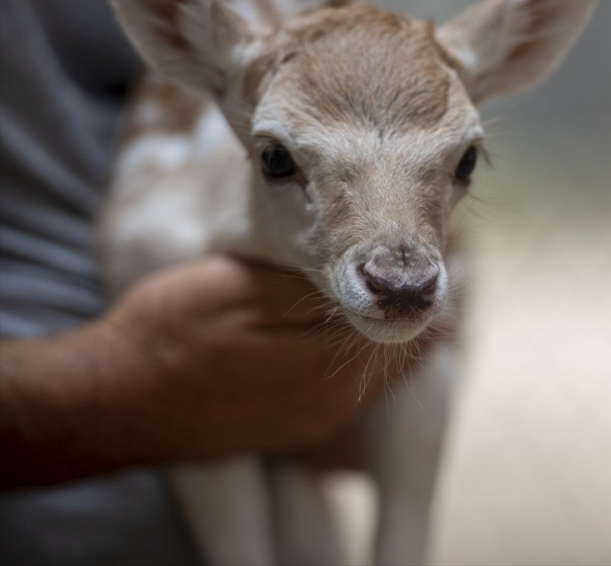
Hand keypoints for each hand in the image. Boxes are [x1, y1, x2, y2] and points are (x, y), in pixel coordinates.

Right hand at [0, 255, 432, 488]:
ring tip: (401, 285)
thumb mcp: (243, 290)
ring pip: (378, 368)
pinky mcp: (293, 424)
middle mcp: (335, 403)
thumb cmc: (171, 332)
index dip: (425, 280)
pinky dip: (364, 352)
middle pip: (402, 349)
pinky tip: (356, 324)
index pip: (408, 322)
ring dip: (395, 329)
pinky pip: (350, 385)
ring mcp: (315, 419)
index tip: (439, 244)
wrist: (114, 401)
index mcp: (330, 369)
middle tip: (433, 257)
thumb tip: (383, 275)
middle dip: (416, 304)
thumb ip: (316, 288)